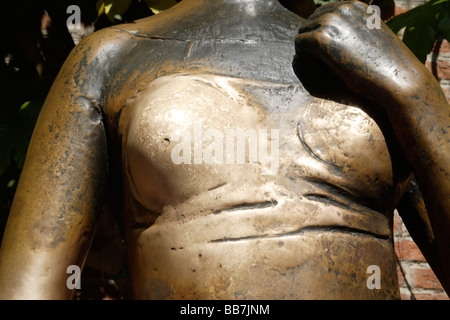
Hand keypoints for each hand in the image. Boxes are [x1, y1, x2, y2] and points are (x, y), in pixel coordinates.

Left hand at [293, 1, 430, 111]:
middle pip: (311, 20)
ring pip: (303, 31)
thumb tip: (338, 32)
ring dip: (306, 48)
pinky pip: (299, 43)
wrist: (396, 80)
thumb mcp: (373, 37)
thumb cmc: (387, 66)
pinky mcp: (320, 38)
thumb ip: (355, 29)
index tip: (323, 51)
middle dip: (311, 39)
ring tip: (318, 65)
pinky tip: (314, 68)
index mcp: (356, 6)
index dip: (320, 31)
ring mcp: (330, 21)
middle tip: (318, 60)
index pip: (324, 12)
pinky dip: (303, 55)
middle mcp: (342, 8)